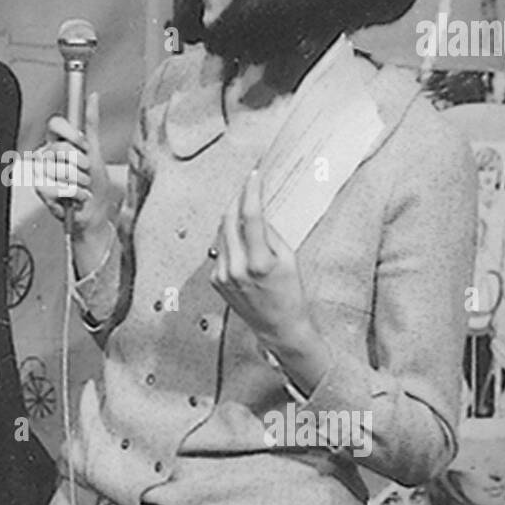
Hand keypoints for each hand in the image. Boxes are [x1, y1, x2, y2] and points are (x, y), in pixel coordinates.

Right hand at [34, 91, 112, 233]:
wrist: (93, 213)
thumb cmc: (95, 185)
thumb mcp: (96, 152)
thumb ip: (91, 124)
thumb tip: (93, 96)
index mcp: (59, 142)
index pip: (55, 123)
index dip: (71, 133)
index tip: (84, 144)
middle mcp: (48, 155)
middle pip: (60, 148)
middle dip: (79, 163)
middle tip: (85, 172)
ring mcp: (43, 172)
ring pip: (58, 169)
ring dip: (78, 182)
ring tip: (81, 187)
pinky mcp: (40, 190)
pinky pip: (53, 186)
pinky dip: (71, 194)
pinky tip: (75, 198)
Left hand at [210, 169, 312, 348]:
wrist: (278, 327)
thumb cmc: (289, 295)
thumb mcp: (289, 260)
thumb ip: (270, 234)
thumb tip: (258, 211)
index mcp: (258, 263)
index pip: (251, 216)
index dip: (252, 191)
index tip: (254, 176)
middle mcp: (236, 269)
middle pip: (229, 220)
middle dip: (237, 199)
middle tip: (247, 187)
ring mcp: (222, 275)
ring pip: (221, 233)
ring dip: (231, 218)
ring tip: (245, 211)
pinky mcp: (215, 280)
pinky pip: (219, 249)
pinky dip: (228, 239)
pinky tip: (240, 240)